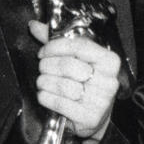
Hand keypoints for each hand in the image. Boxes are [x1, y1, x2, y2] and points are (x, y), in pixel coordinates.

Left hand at [29, 22, 120, 143]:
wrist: (94, 117)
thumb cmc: (84, 84)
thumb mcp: (76, 61)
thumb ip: (56, 43)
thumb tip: (34, 25)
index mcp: (110, 61)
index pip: (79, 46)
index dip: (55, 47)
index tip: (42, 52)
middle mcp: (109, 80)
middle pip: (68, 65)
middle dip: (47, 66)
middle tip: (41, 69)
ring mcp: (101, 101)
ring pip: (63, 85)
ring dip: (45, 82)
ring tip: (42, 82)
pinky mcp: (90, 117)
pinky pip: (60, 103)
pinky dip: (46, 98)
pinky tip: (44, 95)